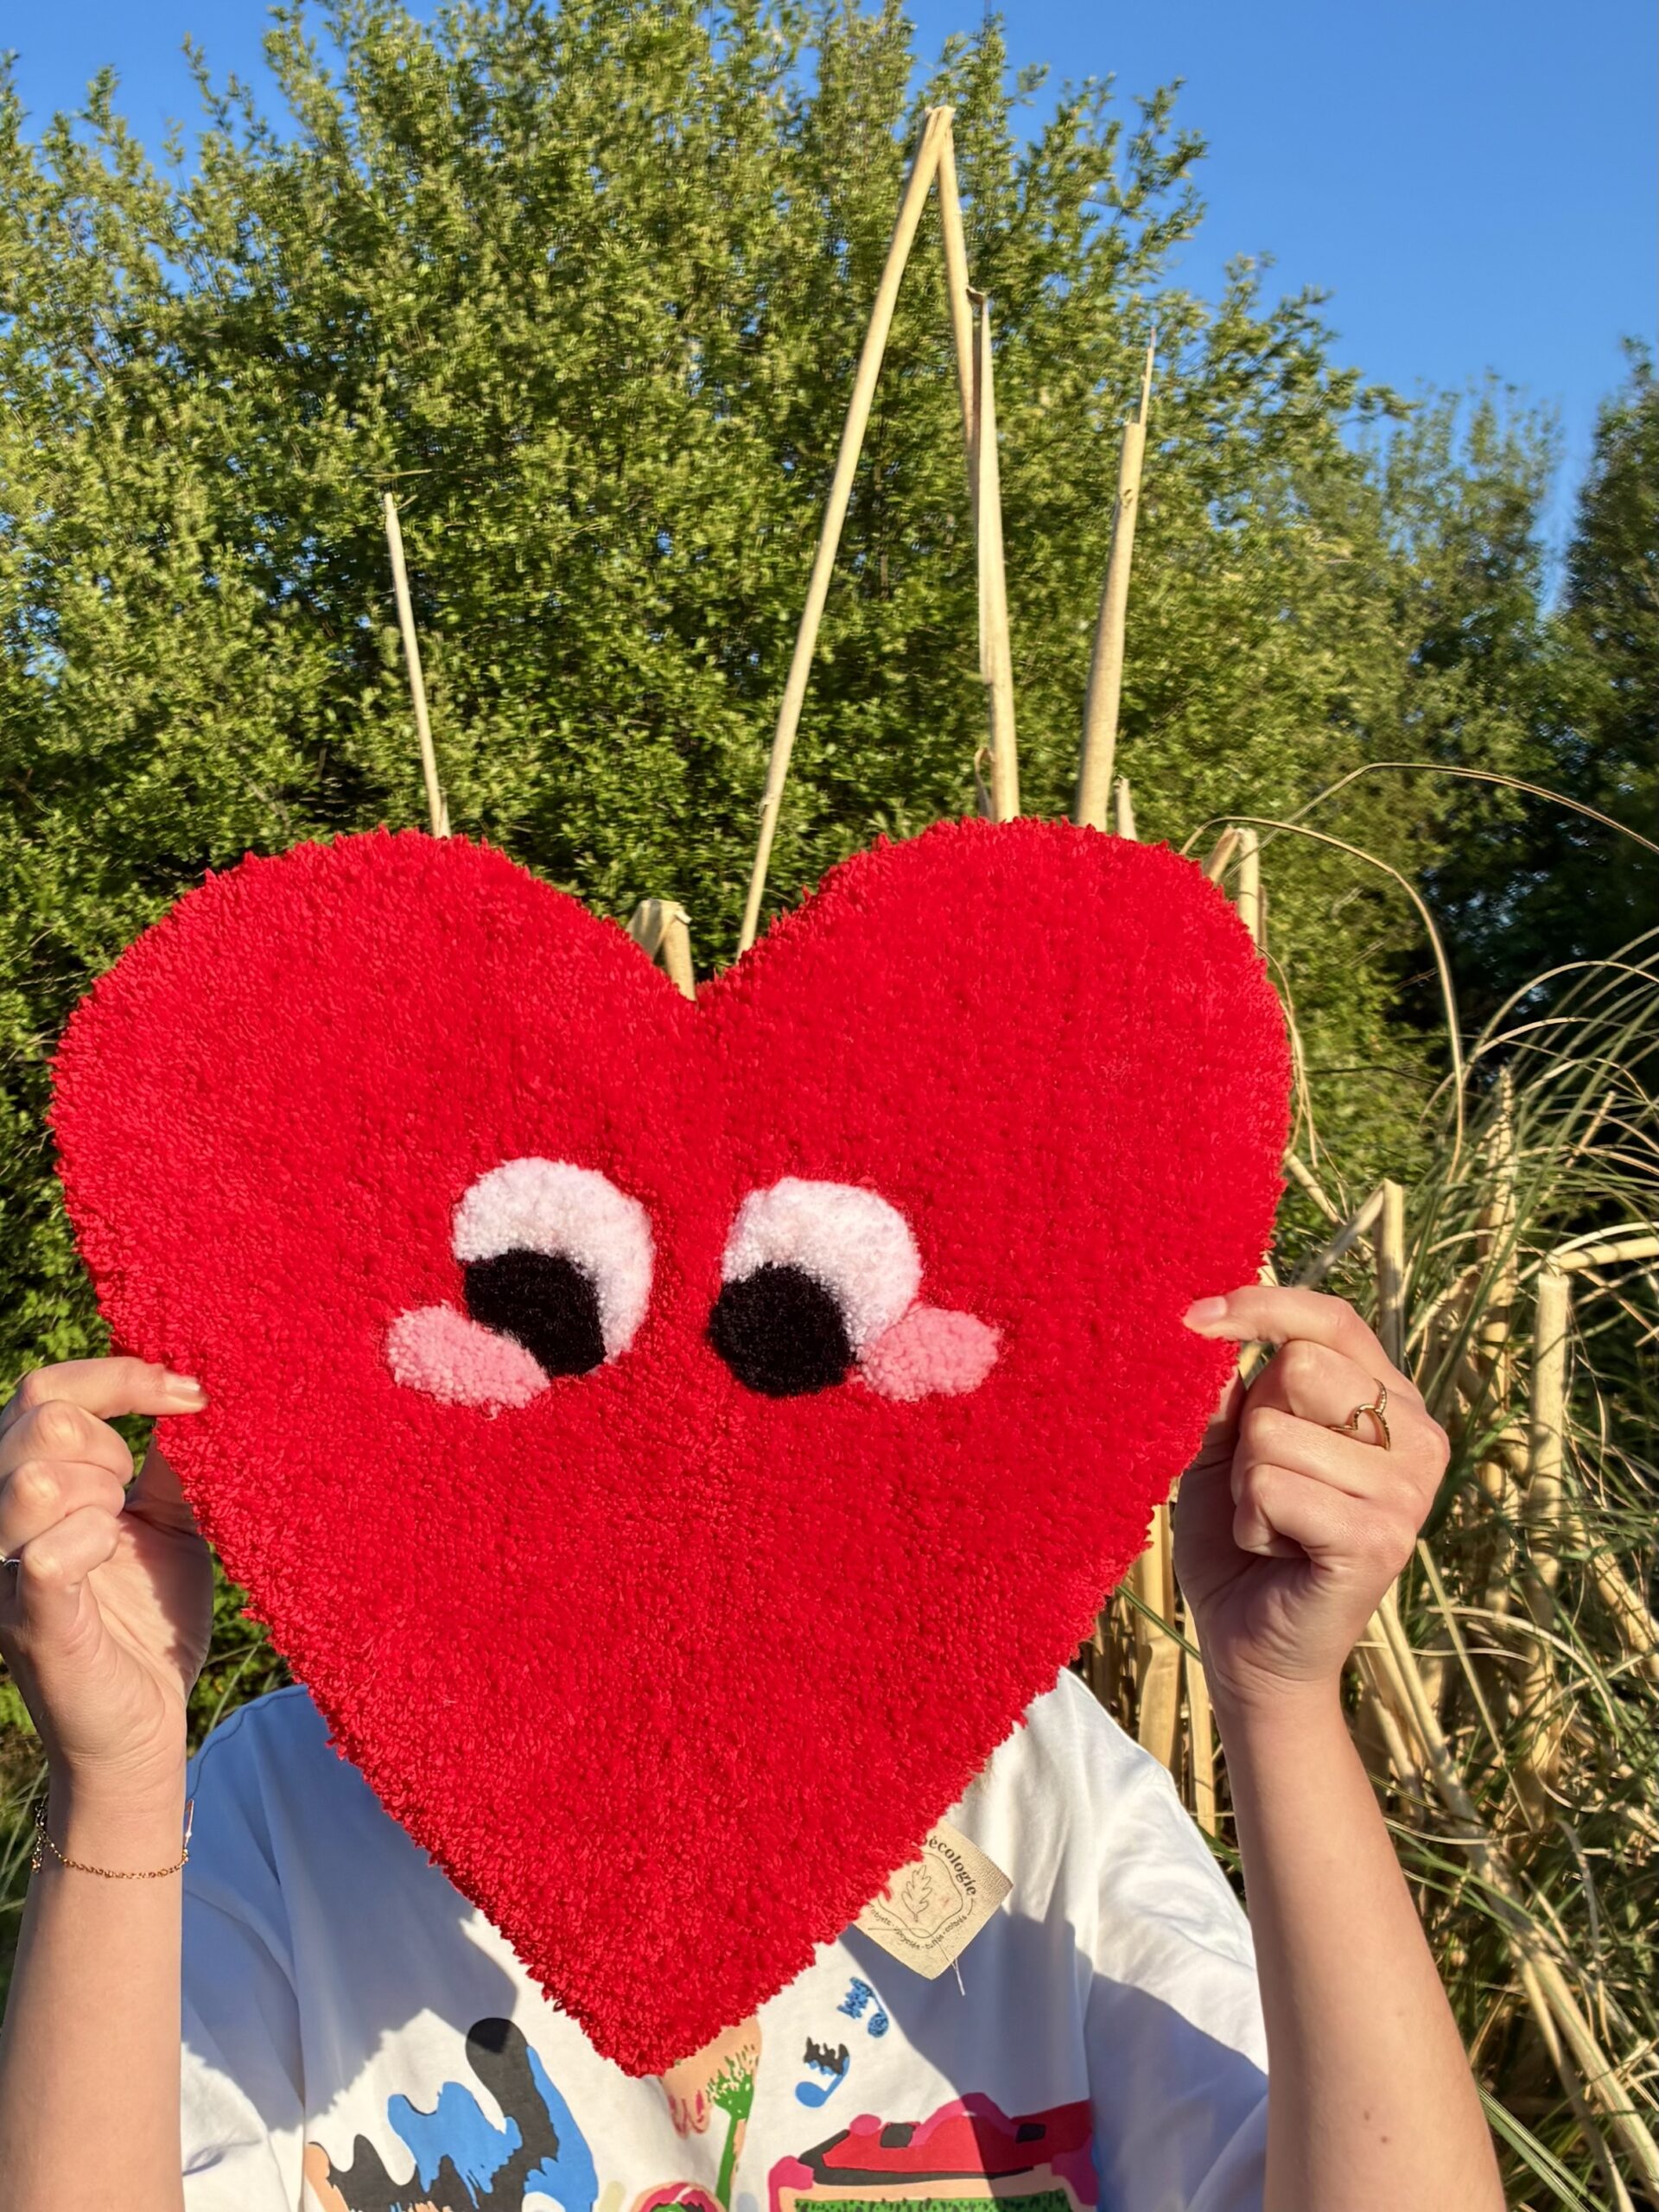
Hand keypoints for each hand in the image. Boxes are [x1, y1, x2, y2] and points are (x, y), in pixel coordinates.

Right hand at [0, 1359, 212, 1796]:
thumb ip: (168, 1464)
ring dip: (100, 1489)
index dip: (120, 1376)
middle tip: (132, 1495)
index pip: (44, 1389)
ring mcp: (7, 1572)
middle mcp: (2, 1522)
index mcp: (31, 1486)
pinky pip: (46, 1555)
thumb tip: (192, 1397)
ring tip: (116, 1530)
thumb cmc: (149, 1623)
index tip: (192, 1395)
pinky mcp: (30, 1622)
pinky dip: (94, 1541)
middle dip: (110, 1442)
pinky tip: (111, 1557)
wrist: (145, 1727)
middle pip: (39, 1418)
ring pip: (35, 1476)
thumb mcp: (170, 1524)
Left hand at [1172, 1287, 1447, 1715]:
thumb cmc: (1241, 1539)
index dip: (1262, 1305)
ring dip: (1246, 1481)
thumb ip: (1227, 1385)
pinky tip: (1277, 1552)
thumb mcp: (1224, 1446)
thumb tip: (1205, 1324)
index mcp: (1389, 1400)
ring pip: (1273, 1430)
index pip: (1332, 1318)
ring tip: (1273, 1523)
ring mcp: (1409, 1490)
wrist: (1249, 1648)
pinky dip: (1251, 1520)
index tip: (1193, 1316)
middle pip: (1299, 1364)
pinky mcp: (1381, 1539)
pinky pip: (1273, 1487)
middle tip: (1264, 1483)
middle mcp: (1417, 1436)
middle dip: (1252, 1423)